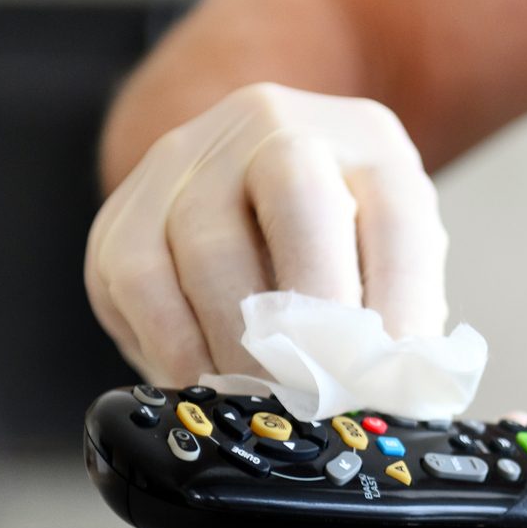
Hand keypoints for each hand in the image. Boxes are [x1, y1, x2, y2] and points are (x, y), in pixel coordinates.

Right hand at [86, 82, 448, 385]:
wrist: (239, 190)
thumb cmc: (334, 241)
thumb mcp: (385, 257)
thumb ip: (397, 310)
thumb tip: (398, 389)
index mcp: (365, 139)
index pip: (396, 213)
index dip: (400, 301)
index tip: (391, 378)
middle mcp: (275, 125)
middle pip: (296, 196)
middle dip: (312, 309)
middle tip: (319, 390)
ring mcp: (190, 157)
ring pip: (206, 245)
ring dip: (237, 341)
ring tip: (263, 402)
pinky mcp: (126, 208)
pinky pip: (139, 279)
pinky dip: (173, 344)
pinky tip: (201, 382)